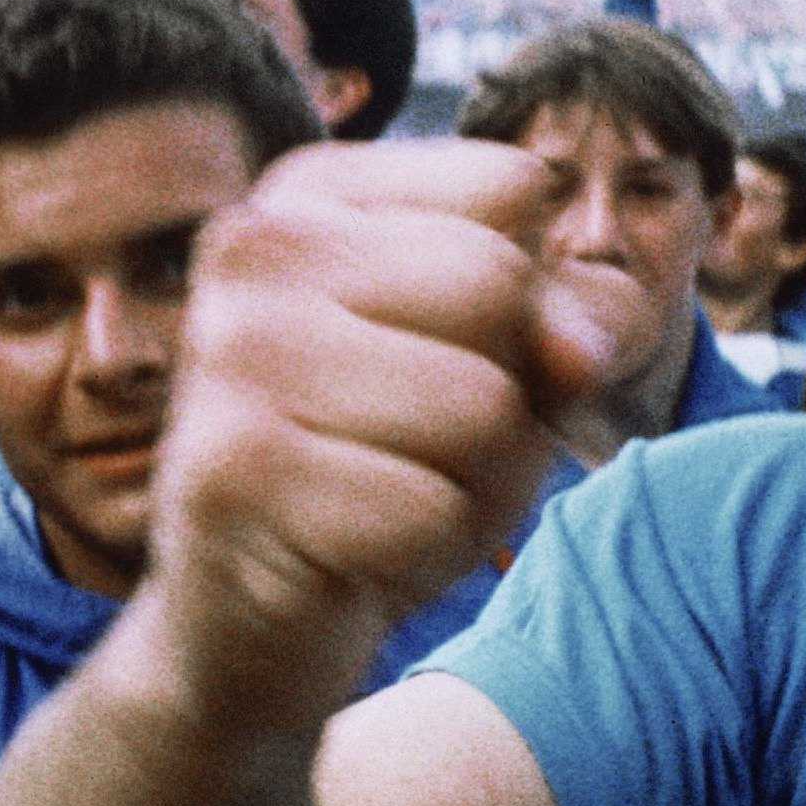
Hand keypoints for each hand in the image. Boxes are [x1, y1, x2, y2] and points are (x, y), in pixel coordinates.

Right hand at [148, 141, 623, 728]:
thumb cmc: (395, 463)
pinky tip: (358, 551)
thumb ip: (573, 320)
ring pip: (483, 405)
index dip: (530, 292)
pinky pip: (433, 511)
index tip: (450, 346)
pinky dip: (431, 547)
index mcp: (314, 192)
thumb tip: (578, 351)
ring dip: (479, 480)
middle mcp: (253, 249)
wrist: (253, 619)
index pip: (514, 186)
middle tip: (423, 444)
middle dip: (509, 391)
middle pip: (501, 286)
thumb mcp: (509, 368)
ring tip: (394, 496)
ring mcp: (227, 355)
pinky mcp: (231, 474)